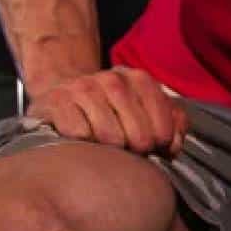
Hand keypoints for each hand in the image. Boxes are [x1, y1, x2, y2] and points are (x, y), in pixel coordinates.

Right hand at [26, 67, 187, 155]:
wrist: (64, 90)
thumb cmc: (114, 108)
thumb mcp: (149, 109)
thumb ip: (174, 124)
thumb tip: (172, 147)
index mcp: (141, 80)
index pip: (163, 130)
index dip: (160, 145)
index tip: (152, 146)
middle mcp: (113, 80)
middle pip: (139, 137)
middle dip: (136, 151)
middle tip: (127, 148)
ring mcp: (83, 87)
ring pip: (110, 138)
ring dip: (109, 149)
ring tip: (105, 144)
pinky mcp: (57, 100)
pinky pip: (79, 135)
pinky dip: (82, 143)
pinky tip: (82, 138)